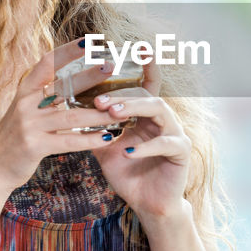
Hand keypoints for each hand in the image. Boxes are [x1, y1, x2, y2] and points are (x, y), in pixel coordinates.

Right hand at [0, 37, 120, 192]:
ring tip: (123, 111)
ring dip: (100, 114)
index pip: (47, 63)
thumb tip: (76, 80)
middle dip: (90, 76)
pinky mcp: (34, 145)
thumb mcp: (26, 110)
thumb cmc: (17, 136)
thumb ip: (45, 96)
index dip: (67, 51)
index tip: (89, 41)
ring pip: (72, 116)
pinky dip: (90, 139)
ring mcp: (29, 124)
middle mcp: (26, 103)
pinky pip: (69, 141)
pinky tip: (108, 138)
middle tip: (112, 66)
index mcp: (25, 91)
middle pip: (63, 86)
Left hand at [90, 60, 191, 222]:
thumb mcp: (105, 148)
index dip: (145, 64)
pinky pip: (165, 143)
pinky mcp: (182, 151)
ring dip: (134, 109)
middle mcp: (163, 119)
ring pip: (159, 109)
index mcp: (146, 115)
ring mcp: (175, 133)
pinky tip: (127, 151)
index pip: (145, 84)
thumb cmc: (128, 174)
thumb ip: (95, 128)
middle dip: (122, 95)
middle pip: (145, 95)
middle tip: (99, 101)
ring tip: (113, 114)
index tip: (139, 46)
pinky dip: (145, 146)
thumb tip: (68, 110)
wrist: (147, 205)